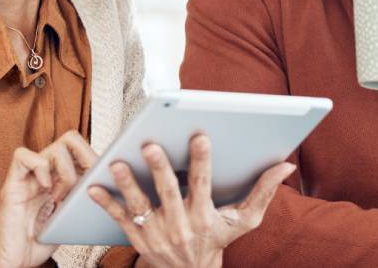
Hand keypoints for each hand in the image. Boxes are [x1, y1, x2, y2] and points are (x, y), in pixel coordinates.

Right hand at [0, 131, 97, 267]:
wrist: (9, 260)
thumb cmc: (36, 242)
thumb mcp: (70, 219)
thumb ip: (83, 201)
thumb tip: (110, 190)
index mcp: (61, 178)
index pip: (83, 150)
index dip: (96, 160)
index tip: (102, 181)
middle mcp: (46, 172)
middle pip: (71, 139)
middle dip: (85, 158)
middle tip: (85, 184)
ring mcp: (29, 176)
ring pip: (54, 146)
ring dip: (65, 171)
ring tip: (60, 196)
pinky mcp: (12, 183)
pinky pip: (23, 156)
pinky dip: (38, 167)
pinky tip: (45, 188)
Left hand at [87, 134, 295, 267]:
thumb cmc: (219, 241)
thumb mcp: (244, 221)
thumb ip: (263, 191)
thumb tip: (285, 166)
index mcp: (204, 216)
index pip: (203, 184)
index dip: (202, 161)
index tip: (199, 137)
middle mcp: (180, 225)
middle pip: (167, 193)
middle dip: (159, 169)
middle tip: (149, 146)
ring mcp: (156, 233)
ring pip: (140, 204)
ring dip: (127, 184)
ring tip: (116, 163)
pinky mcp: (138, 238)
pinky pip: (120, 218)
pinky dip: (106, 203)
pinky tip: (92, 186)